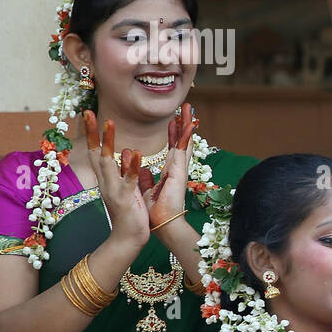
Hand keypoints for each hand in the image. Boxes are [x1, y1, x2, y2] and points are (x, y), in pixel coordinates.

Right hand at [82, 112, 149, 250]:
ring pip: (107, 162)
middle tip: (89, 112)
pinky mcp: (126, 198)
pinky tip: (135, 152)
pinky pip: (128, 179)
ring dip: (108, 142)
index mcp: (107, 179)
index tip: (90, 115)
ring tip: (109, 122)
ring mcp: (114, 189)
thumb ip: (125, 170)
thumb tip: (128, 151)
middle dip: (93, 132)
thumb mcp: (125, 187)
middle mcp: (106, 182)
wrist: (128, 238)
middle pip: (95, 153)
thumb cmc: (129, 212)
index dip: (93, 134)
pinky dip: (130, 166)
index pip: (96, 152)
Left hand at [139, 103, 196, 232]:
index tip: (174, 120)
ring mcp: (180, 169)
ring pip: (184, 141)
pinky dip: (186, 136)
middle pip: (181, 140)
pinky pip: (183, 150)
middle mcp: (176, 167)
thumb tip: (143, 168)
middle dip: (183, 124)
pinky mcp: (179, 172)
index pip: (172, 148)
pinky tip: (189, 124)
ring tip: (188, 108)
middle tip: (185, 107)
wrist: (161, 223)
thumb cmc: (155, 210)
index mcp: (169, 171)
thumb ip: (146, 177)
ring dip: (186, 124)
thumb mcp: (146, 189)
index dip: (174, 133)